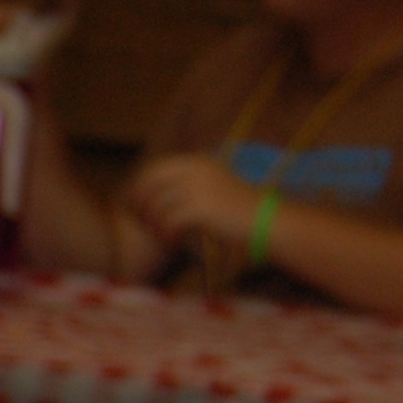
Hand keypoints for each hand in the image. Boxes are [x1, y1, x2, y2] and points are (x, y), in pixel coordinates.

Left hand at [126, 154, 261, 247]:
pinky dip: (166, 233)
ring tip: (161, 234)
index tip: (136, 204)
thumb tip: (152, 188)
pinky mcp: (202, 208)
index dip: (140, 186)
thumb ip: (186, 182)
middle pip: (150, 185)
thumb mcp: (212, 185)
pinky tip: (173, 241)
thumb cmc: (236, 207)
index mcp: (197, 161)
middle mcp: (196, 170)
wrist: (266, 218)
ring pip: (157, 205)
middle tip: (141, 222)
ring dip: (153, 223)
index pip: (155, 168)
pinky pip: (169, 221)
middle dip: (140, 204)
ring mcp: (198, 188)